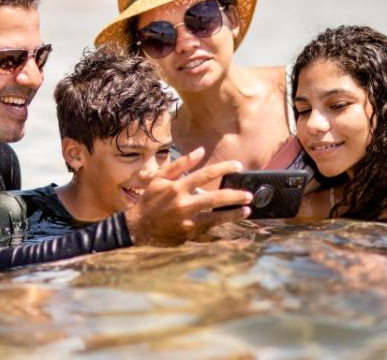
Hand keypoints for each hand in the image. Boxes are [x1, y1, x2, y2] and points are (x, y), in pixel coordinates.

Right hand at [124, 147, 252, 245]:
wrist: (137, 227)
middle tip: (249, 194)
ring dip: (233, 214)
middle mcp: (183, 204)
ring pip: (215, 218)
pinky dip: (222, 228)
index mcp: (177, 187)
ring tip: (247, 210)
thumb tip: (200, 151)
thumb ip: (180, 164)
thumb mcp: (160, 178)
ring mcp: (186, 221)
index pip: (205, 174)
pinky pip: (209, 231)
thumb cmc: (149, 200)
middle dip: (235, 195)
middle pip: (215, 198)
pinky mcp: (188, 234)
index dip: (224, 168)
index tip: (238, 166)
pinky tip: (233, 225)